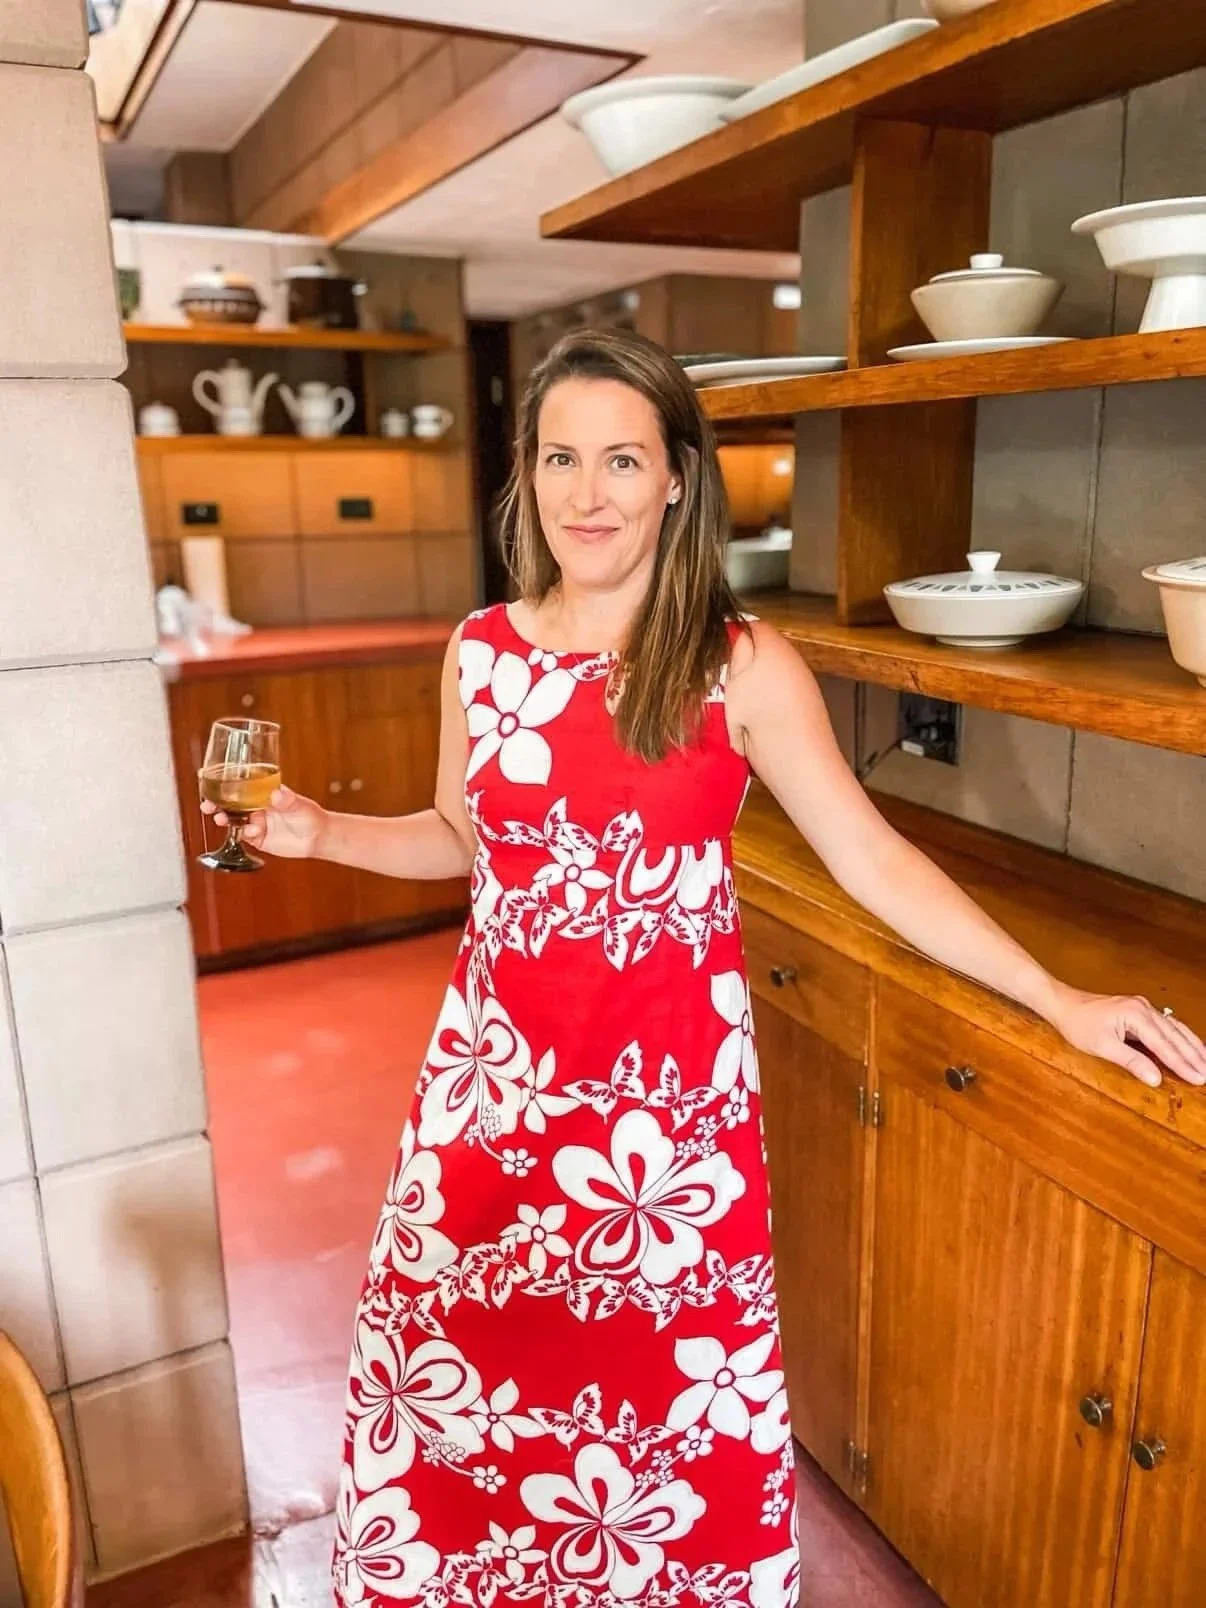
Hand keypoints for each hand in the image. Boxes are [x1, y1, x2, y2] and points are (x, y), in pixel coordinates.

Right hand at [201, 786, 327, 859]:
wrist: (318, 838)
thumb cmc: (311, 816)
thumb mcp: (300, 805)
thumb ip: (288, 801)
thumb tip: (277, 794)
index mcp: (264, 794)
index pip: (241, 787)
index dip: (225, 786)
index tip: (213, 784)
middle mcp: (257, 807)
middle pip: (231, 804)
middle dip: (217, 804)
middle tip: (207, 805)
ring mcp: (257, 823)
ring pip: (234, 820)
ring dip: (225, 819)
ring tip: (220, 819)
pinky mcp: (258, 839)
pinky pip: (244, 836)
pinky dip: (244, 833)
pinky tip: (251, 832)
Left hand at [1048, 986, 1205, 1088]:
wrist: (1063, 1004)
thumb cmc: (1078, 1024)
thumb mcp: (1102, 1046)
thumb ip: (1131, 1061)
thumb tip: (1156, 1079)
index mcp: (1136, 1015)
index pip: (1164, 1045)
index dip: (1182, 1064)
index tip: (1198, 1078)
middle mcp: (1144, 1007)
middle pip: (1175, 1035)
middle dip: (1194, 1056)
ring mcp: (1143, 1006)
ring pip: (1174, 1028)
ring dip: (1192, 1046)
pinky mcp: (1140, 1009)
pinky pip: (1167, 1024)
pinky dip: (1180, 1037)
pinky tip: (1190, 1045)